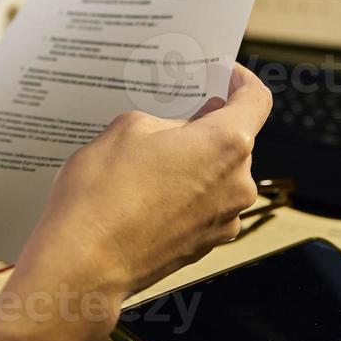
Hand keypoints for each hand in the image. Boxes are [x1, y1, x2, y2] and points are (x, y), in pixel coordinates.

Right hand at [0, 65, 270, 340]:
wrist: (83, 266)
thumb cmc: (102, 195)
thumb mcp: (128, 127)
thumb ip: (167, 119)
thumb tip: (180, 129)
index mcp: (227, 144)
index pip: (257, 100)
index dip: (241, 81)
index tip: (225, 75)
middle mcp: (237, 184)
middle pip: (234, 140)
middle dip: (205, 126)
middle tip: (168, 118)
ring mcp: (224, 220)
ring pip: (217, 175)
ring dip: (192, 162)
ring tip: (147, 160)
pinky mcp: (205, 246)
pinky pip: (204, 205)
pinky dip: (185, 193)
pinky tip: (146, 192)